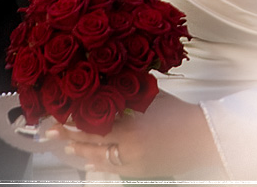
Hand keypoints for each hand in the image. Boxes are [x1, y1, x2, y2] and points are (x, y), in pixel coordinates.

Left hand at [45, 91, 225, 177]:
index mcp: (131, 128)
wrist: (205, 138)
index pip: (93, 126)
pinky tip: (92, 161)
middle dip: (70, 138)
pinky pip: (116, 169)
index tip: (58, 118)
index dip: (74, 123)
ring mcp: (135, 164)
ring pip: (101, 160)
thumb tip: (107, 84)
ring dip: (83, 153)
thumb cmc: (180, 113)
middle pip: (92, 144)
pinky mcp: (143, 172)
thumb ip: (128, 94)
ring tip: (68, 148)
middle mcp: (129, 149)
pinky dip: (102, 164)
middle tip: (51, 134)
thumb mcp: (151, 97)